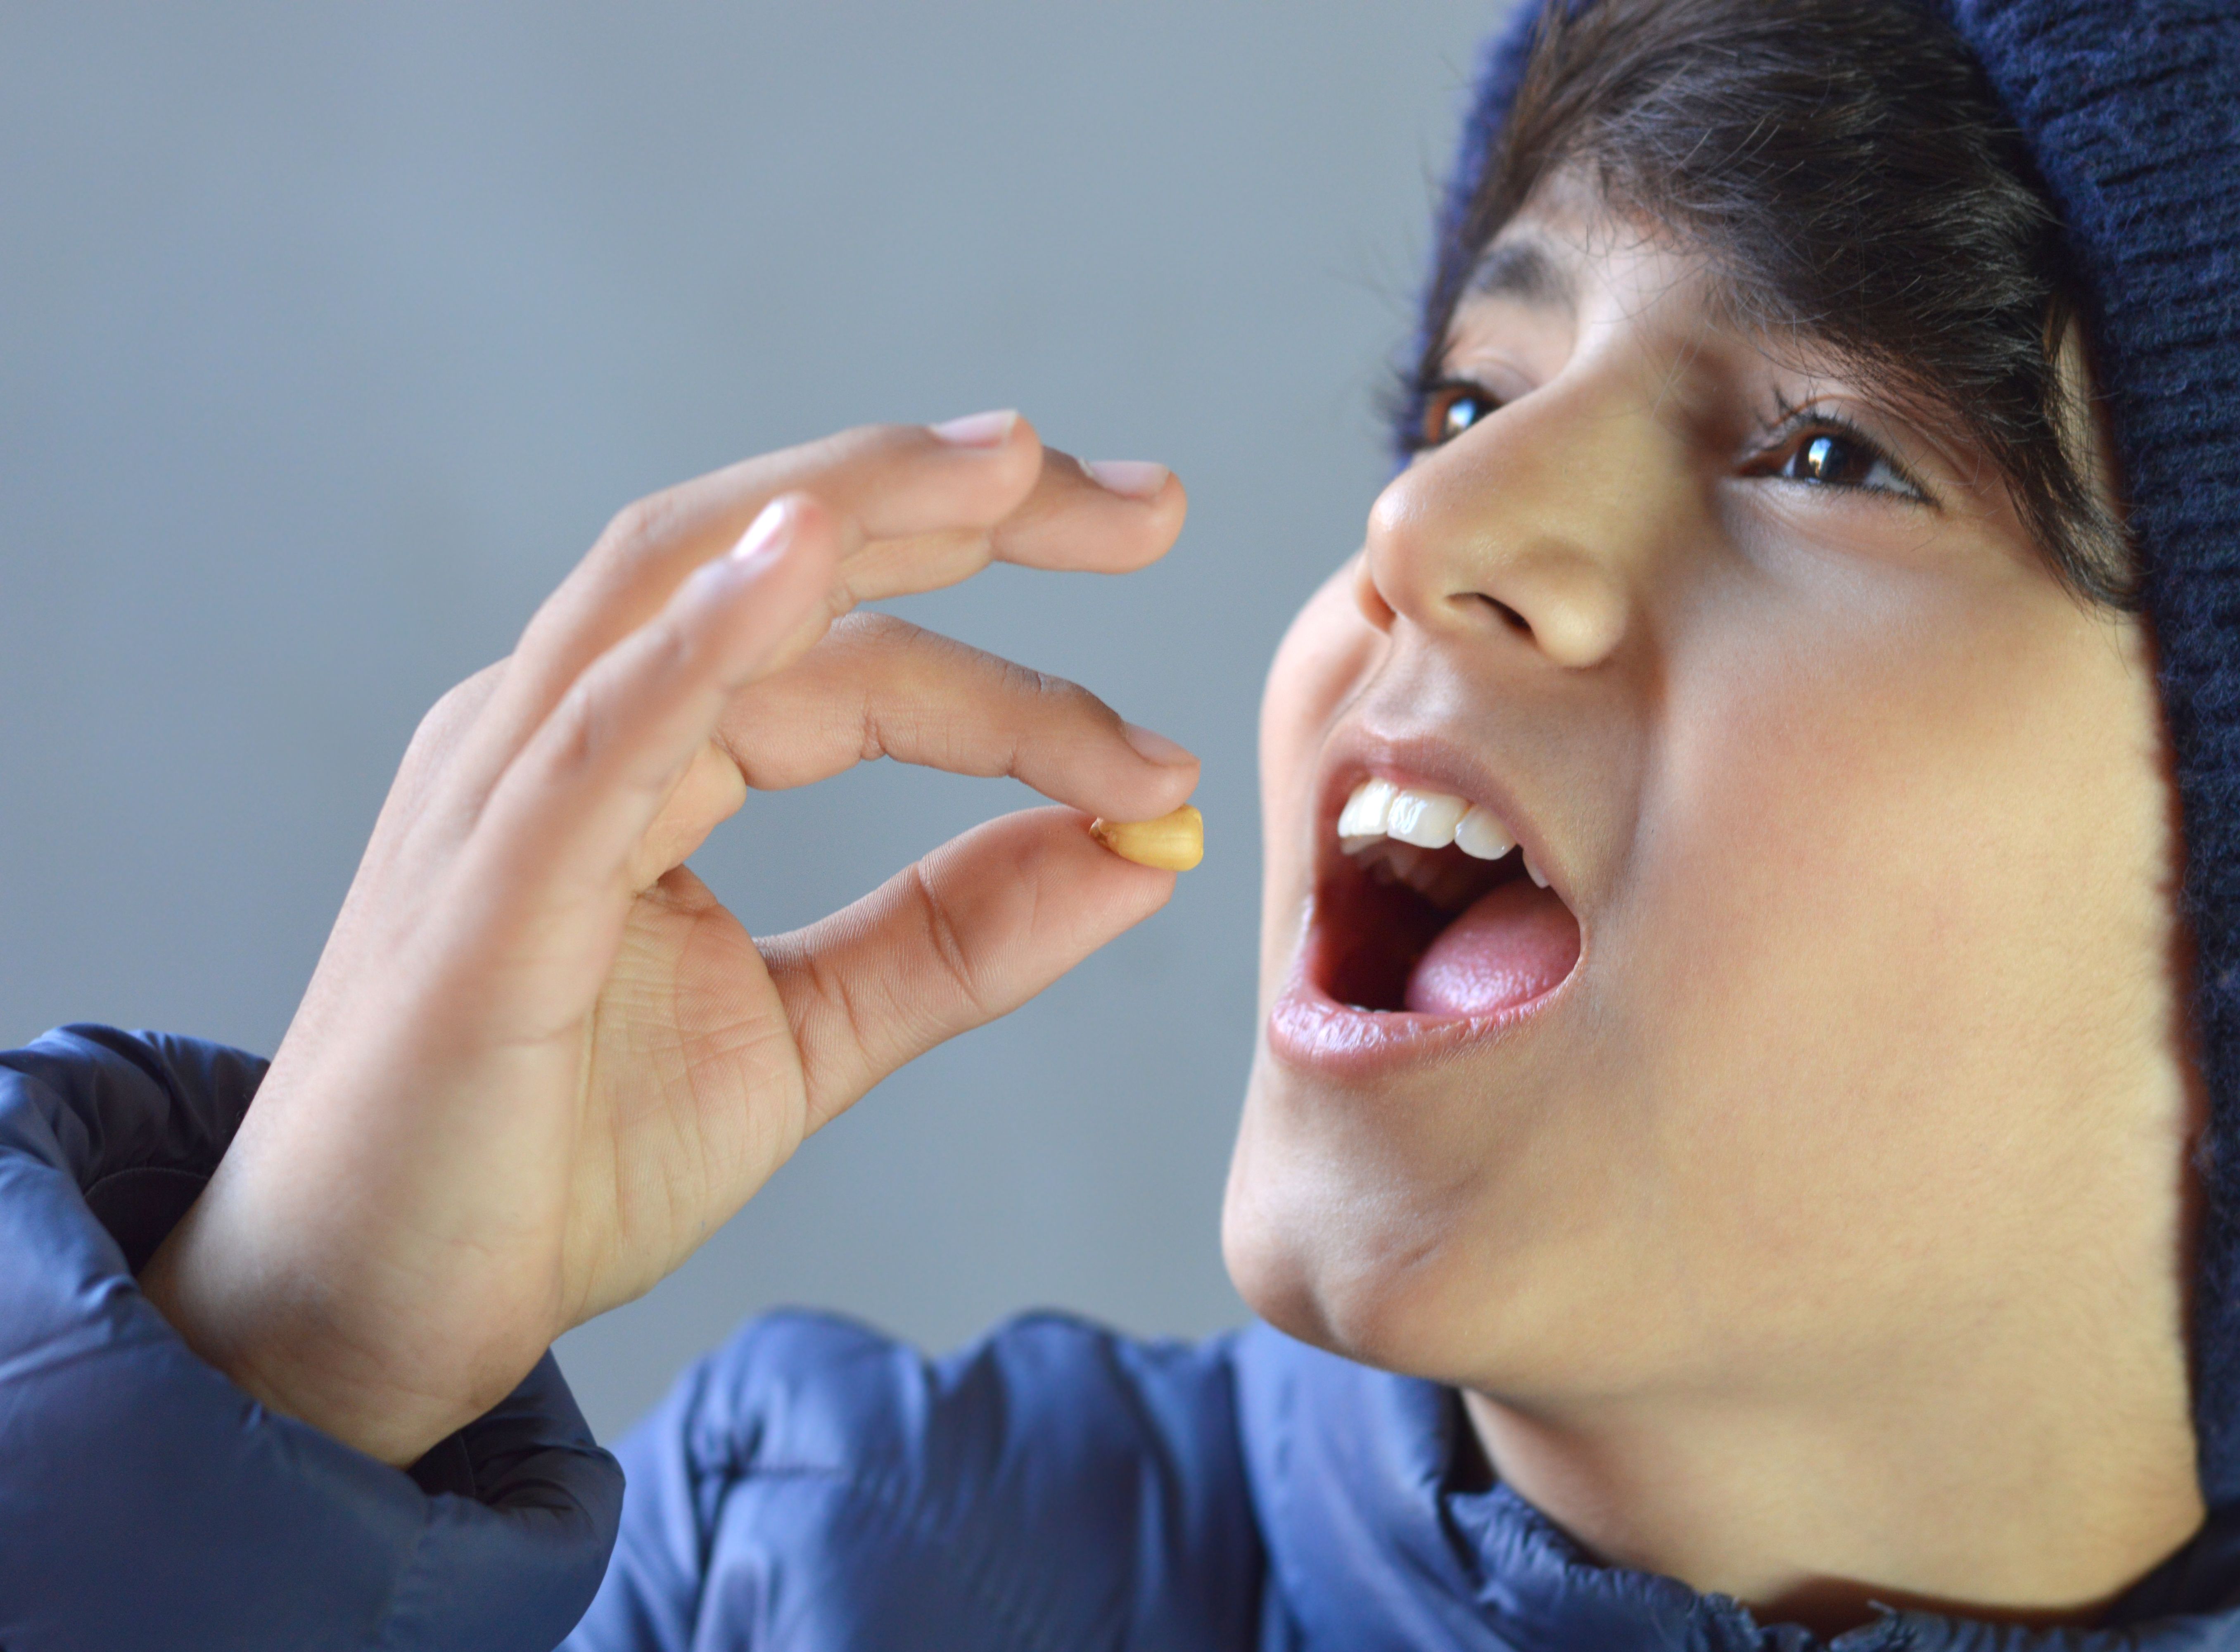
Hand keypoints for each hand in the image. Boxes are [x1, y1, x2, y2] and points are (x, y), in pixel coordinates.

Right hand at [140, 413, 1197, 1465]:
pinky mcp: (483, 888)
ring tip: (1010, 464)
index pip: (851, 650)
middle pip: (774, 551)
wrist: (374, 1318)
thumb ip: (962, 937)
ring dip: (850, 508)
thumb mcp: (809, 1031)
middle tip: (1154, 501)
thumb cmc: (558, 1160)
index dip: (1017, 655)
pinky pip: (596, 729)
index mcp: (637, 753)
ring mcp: (507, 789)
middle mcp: (564, 730)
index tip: (1170, 744)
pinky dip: (701, 636)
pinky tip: (803, 555)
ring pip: (685, 584)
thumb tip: (1147, 850)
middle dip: (963, 506)